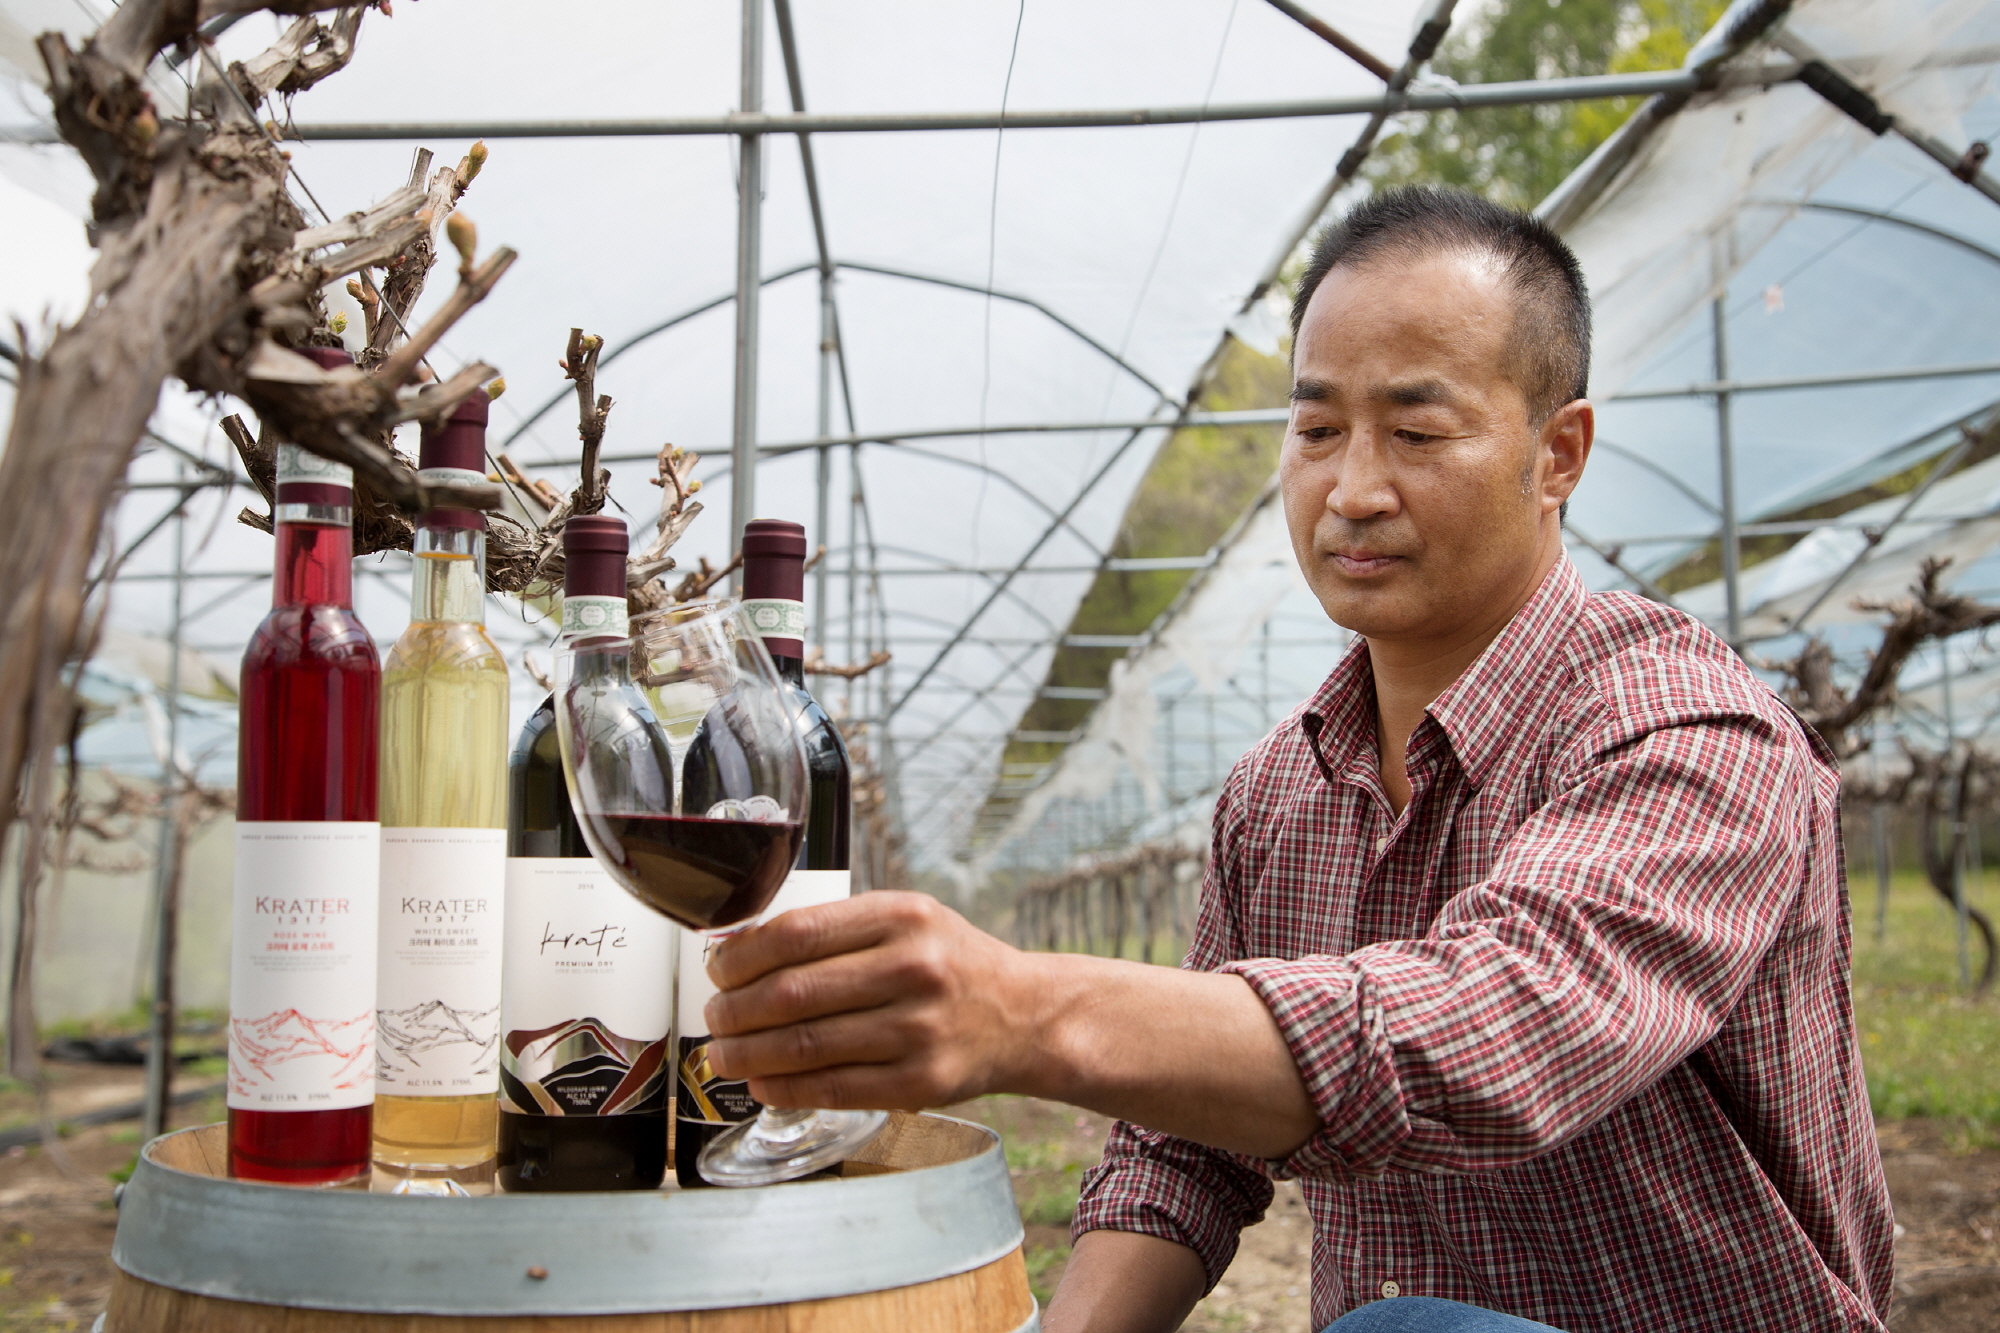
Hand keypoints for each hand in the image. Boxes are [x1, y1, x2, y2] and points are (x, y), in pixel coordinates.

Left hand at [704, 891, 1318, 1157]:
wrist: (1027, 1016)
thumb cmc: (952, 964)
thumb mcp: (909, 920)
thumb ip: (837, 930)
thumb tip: (740, 950)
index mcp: (903, 916)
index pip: (796, 932)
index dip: (741, 955)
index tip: (716, 969)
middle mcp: (914, 968)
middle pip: (792, 993)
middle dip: (734, 1010)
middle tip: (713, 1019)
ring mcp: (919, 1029)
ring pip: (806, 1045)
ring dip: (749, 1054)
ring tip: (724, 1055)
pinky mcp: (921, 1082)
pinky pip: (833, 1089)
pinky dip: (785, 1089)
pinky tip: (763, 1084)